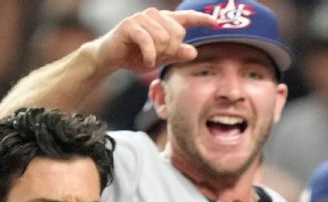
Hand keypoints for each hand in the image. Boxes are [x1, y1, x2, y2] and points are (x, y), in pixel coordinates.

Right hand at [90, 8, 216, 74]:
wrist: (112, 58)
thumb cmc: (137, 56)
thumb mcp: (162, 58)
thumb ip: (177, 54)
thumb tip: (193, 52)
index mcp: (164, 21)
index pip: (187, 18)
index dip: (201, 19)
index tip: (216, 22)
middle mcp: (154, 15)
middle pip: (178, 34)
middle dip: (170, 50)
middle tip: (157, 56)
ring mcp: (142, 18)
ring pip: (164, 39)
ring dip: (158, 53)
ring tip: (148, 56)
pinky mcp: (130, 24)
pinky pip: (150, 43)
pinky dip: (150, 56)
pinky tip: (146, 60)